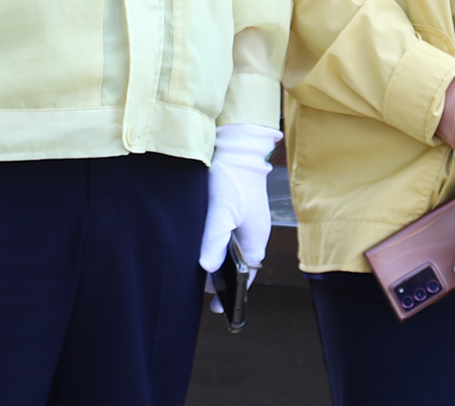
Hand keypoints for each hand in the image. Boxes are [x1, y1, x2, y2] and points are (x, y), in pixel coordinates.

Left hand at [201, 122, 280, 310]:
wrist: (237, 146)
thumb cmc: (233, 177)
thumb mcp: (221, 210)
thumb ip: (215, 239)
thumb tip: (208, 268)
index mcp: (256, 237)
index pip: (248, 274)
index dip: (234, 292)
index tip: (218, 307)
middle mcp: (254, 232)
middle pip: (241, 264)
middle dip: (223, 278)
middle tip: (201, 288)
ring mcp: (247, 221)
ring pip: (234, 250)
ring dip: (219, 260)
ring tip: (198, 270)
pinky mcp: (239, 211)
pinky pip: (230, 236)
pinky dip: (218, 245)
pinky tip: (202, 244)